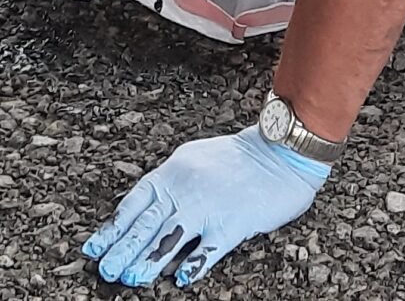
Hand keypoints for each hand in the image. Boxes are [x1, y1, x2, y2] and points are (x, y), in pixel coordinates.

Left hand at [82, 126, 329, 287]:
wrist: (284, 152)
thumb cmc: (241, 157)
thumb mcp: (196, 159)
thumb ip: (170, 183)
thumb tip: (144, 214)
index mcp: (174, 172)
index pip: (133, 204)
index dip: (111, 229)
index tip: (94, 249)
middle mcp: (187, 190)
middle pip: (145, 226)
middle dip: (122, 252)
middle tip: (107, 272)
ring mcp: (209, 207)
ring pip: (168, 241)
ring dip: (148, 263)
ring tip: (133, 279)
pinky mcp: (233, 224)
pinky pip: (206, 251)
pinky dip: (192, 266)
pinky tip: (181, 279)